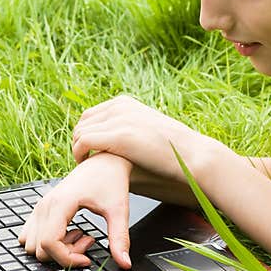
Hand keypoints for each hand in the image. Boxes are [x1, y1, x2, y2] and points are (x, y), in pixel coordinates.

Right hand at [18, 152, 133, 268]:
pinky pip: (31, 236)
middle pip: (40, 249)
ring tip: (79, 236)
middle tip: (87, 242)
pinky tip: (68, 233)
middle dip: (64, 254)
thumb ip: (120, 238)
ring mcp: (40, 207)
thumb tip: (125, 263)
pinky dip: (47, 242)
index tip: (87, 259)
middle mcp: (45, 205)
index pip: (49, 244)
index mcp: (60, 204)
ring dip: (55, 249)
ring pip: (33, 245)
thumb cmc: (110, 180)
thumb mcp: (119, 210)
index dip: (67, 259)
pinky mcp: (41, 209)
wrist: (104, 163)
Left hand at [71, 95, 220, 181]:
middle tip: (84, 162)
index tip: (88, 154)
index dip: (85, 135)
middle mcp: (119, 107)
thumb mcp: (145, 135)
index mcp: (125, 104)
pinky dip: (78, 154)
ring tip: (85, 167)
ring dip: (77, 150)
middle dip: (79, 142)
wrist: (193, 156)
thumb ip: (125, 136)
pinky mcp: (119, 135)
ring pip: (80, 132)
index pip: (90, 116)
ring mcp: (119, 119)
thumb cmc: (173, 153)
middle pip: (82, 123)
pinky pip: (83, 141)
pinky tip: (84, 165)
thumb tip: (109, 151)